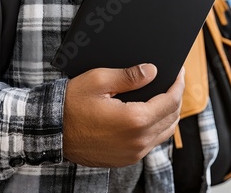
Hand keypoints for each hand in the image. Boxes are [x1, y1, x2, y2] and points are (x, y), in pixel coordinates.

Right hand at [63, 64, 183, 167]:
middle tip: (174, 81)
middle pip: (172, 117)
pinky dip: (158, 127)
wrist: (50, 132)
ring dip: (170, 113)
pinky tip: (152, 114)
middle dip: (176, 96)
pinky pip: (152, 142)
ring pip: (165, 132)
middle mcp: (138, 141)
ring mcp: (133, 153)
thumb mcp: (99, 81)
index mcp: (135, 120)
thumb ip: (130, 76)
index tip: (179, 72)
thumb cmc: (71, 104)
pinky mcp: (127, 159)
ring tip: (166, 96)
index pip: (170, 101)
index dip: (178, 84)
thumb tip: (153, 71)